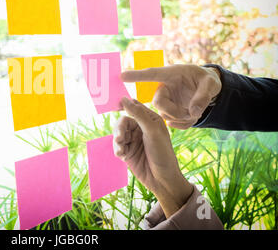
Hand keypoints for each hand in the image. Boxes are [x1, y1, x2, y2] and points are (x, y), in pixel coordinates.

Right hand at [113, 97, 192, 217]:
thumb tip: (124, 99)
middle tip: (120, 138)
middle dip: (119, 129)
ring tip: (121, 150)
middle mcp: (141, 128)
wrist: (162, 179)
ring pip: (117, 133)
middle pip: (122, 121)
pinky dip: (117, 149)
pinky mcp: (127, 151)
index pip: (134, 107)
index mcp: (150, 119)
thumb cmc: (162, 153)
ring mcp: (134, 139)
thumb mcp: (152, 131)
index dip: (124, 105)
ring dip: (117, 140)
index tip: (115, 106)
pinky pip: (116, 145)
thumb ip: (138, 114)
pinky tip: (122, 155)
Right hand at [121, 64, 221, 128]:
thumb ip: (203, 95)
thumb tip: (193, 112)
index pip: (151, 74)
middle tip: (193, 112)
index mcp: (170, 74)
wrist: (208, 89)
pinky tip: (192, 116)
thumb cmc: (207, 80)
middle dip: (175, 111)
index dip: (136, 76)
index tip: (122, 76)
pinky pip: (172, 123)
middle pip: (158, 103)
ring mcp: (165, 101)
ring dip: (182, 118)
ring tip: (196, 110)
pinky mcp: (169, 113)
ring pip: (165, 115)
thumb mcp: (211, 83)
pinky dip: (184, 124)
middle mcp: (164, 88)